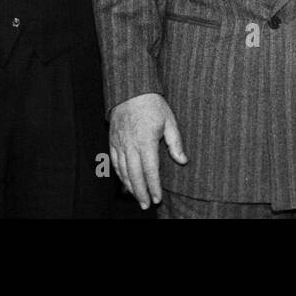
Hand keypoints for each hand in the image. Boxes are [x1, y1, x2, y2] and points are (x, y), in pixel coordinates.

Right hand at [109, 92, 187, 209]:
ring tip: (137, 198)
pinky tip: (125, 183)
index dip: (154, 186)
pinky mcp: (112, 141)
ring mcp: (119, 143)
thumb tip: (182, 160)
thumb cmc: (152, 104)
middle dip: (140, 192)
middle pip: (134, 175)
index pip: (150, 170)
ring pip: (123, 171)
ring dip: (130, 186)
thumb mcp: (169, 121)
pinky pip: (114, 162)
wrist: (130, 90)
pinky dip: (119, 175)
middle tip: (146, 205)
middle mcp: (130, 144)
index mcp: (145, 141)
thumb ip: (175, 142)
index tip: (157, 198)